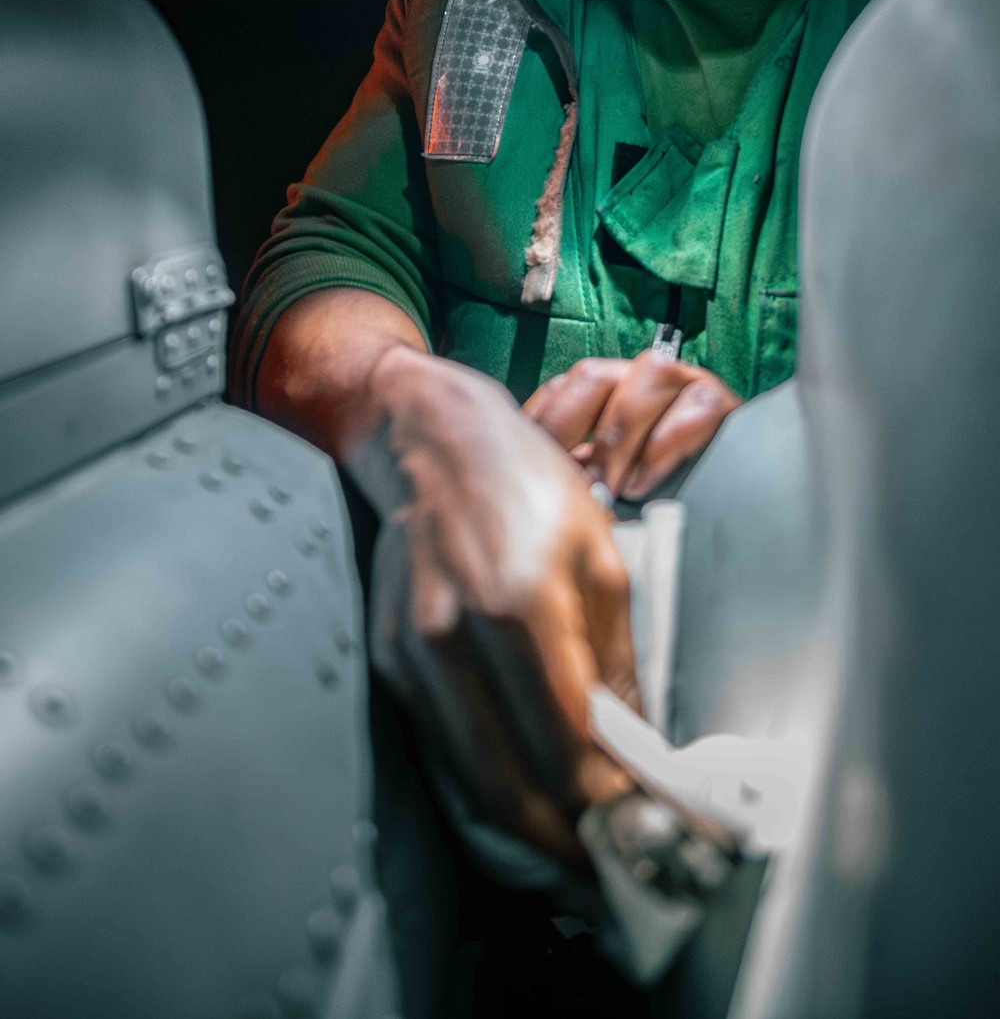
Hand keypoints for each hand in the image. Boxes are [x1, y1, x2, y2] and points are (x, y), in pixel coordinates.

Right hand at [371, 345, 637, 851]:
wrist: (432, 439)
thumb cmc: (529, 484)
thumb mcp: (601, 554)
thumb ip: (617, 660)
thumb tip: (640, 750)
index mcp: (522, 600)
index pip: (571, 740)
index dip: (613, 802)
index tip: (651, 833)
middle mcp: (458, 635)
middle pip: (514, 781)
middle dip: (569, 844)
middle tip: (614, 873)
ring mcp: (417, 651)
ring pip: (472, 779)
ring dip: (528, 833)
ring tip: (577, 857)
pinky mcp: (394, 659)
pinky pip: (444, 748)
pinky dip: (487, 789)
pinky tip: (527, 804)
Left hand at [523, 352, 740, 500]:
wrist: (731, 515)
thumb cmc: (652, 502)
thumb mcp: (601, 485)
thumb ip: (572, 469)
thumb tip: (530, 472)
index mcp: (606, 392)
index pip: (562, 388)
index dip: (545, 426)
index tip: (533, 470)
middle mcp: (641, 379)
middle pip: (595, 374)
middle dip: (575, 430)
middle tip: (573, 485)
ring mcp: (685, 385)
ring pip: (648, 374)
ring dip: (621, 437)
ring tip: (614, 488)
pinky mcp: (722, 405)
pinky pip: (695, 406)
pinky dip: (663, 445)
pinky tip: (646, 482)